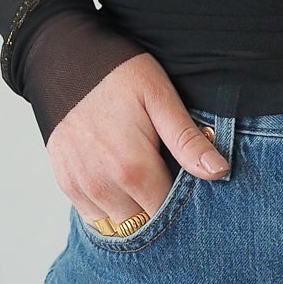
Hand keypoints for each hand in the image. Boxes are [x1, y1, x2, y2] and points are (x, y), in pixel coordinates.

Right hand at [45, 52, 229, 228]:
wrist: (63, 57)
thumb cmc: (117, 73)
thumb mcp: (160, 97)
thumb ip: (187, 140)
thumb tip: (219, 172)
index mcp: (132, 168)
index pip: (167, 213)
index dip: (184, 204)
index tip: (190, 182)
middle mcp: (102, 186)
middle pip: (143, 224)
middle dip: (160, 208)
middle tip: (170, 177)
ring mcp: (80, 187)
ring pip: (118, 225)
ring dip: (135, 211)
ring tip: (146, 178)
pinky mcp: (65, 183)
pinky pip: (93, 217)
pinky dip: (111, 207)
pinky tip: (122, 181)